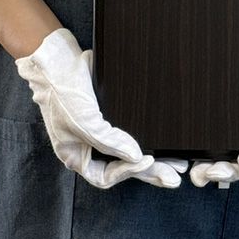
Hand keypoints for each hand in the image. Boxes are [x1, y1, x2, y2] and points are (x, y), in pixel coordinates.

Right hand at [15, 27, 188, 188]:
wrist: (60, 61)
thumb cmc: (63, 94)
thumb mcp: (84, 123)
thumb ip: (109, 142)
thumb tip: (136, 156)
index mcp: (77, 156)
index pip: (105, 176)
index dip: (127, 171)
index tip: (146, 160)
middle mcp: (90, 148)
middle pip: (124, 167)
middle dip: (150, 172)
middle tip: (174, 177)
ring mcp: (101, 132)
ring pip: (130, 152)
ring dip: (154, 159)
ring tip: (177, 164)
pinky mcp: (111, 116)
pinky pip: (131, 132)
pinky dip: (147, 137)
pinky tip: (164, 140)